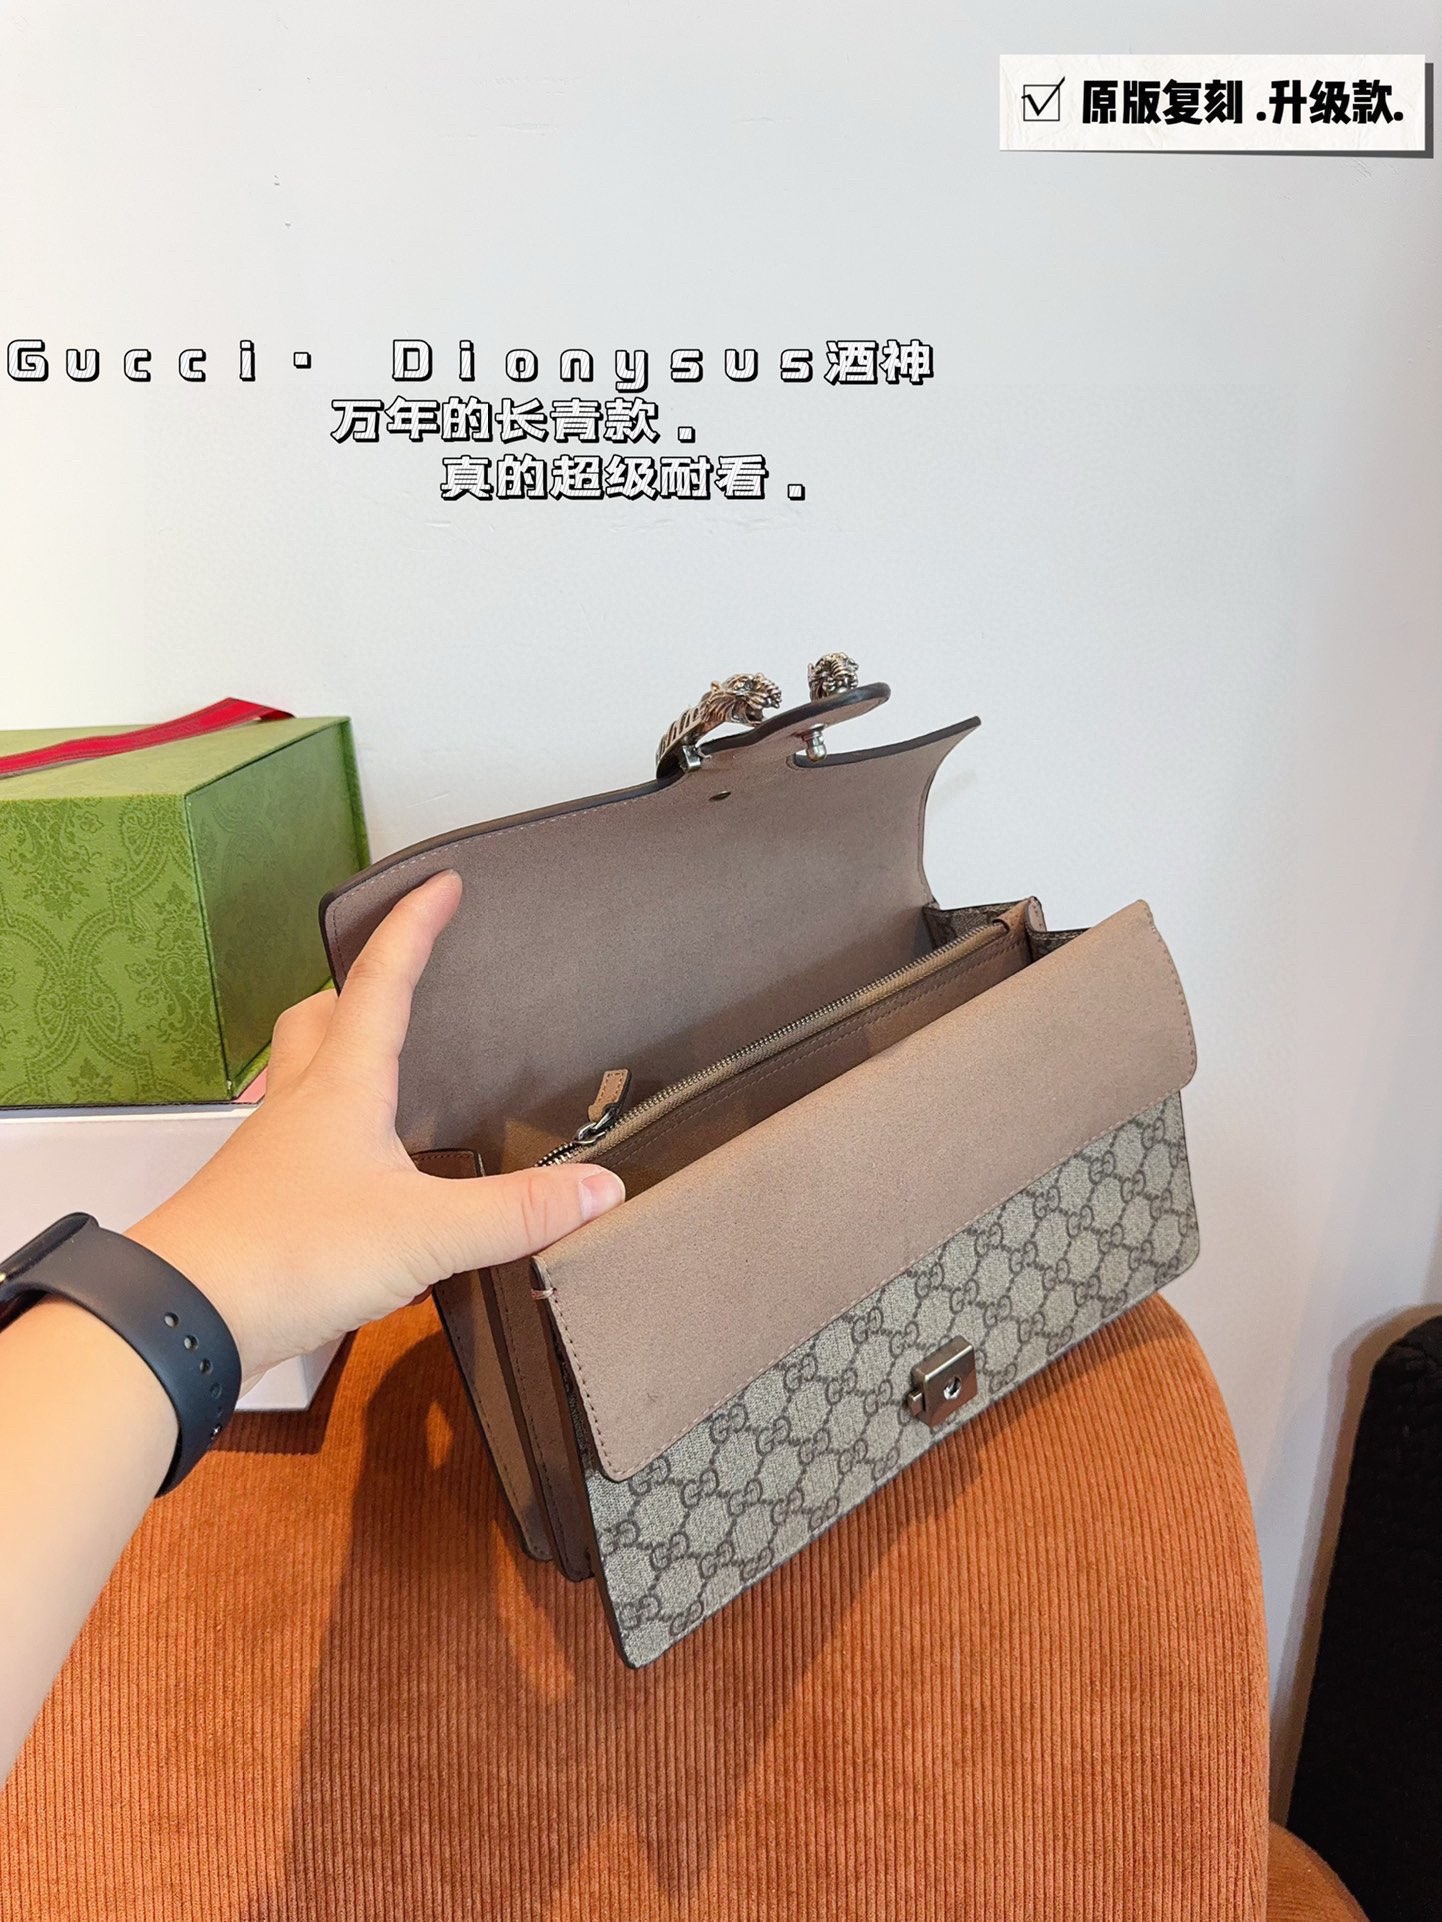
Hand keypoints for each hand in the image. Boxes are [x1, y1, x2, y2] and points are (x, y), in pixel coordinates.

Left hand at [125, 871, 623, 1382]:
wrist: (183, 1317)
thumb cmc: (287, 1254)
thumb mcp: (425, 1233)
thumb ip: (516, 1212)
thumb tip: (600, 1186)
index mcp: (342, 1087)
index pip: (382, 981)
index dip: (414, 928)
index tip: (441, 885)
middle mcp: (299, 1106)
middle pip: (318, 1018)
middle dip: (355, 985)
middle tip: (393, 973)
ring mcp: (269, 1154)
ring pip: (296, 1075)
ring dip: (332, 1052)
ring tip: (374, 1062)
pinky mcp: (256, 1204)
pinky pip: (291, 1142)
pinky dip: (323, 1130)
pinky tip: (350, 1166)